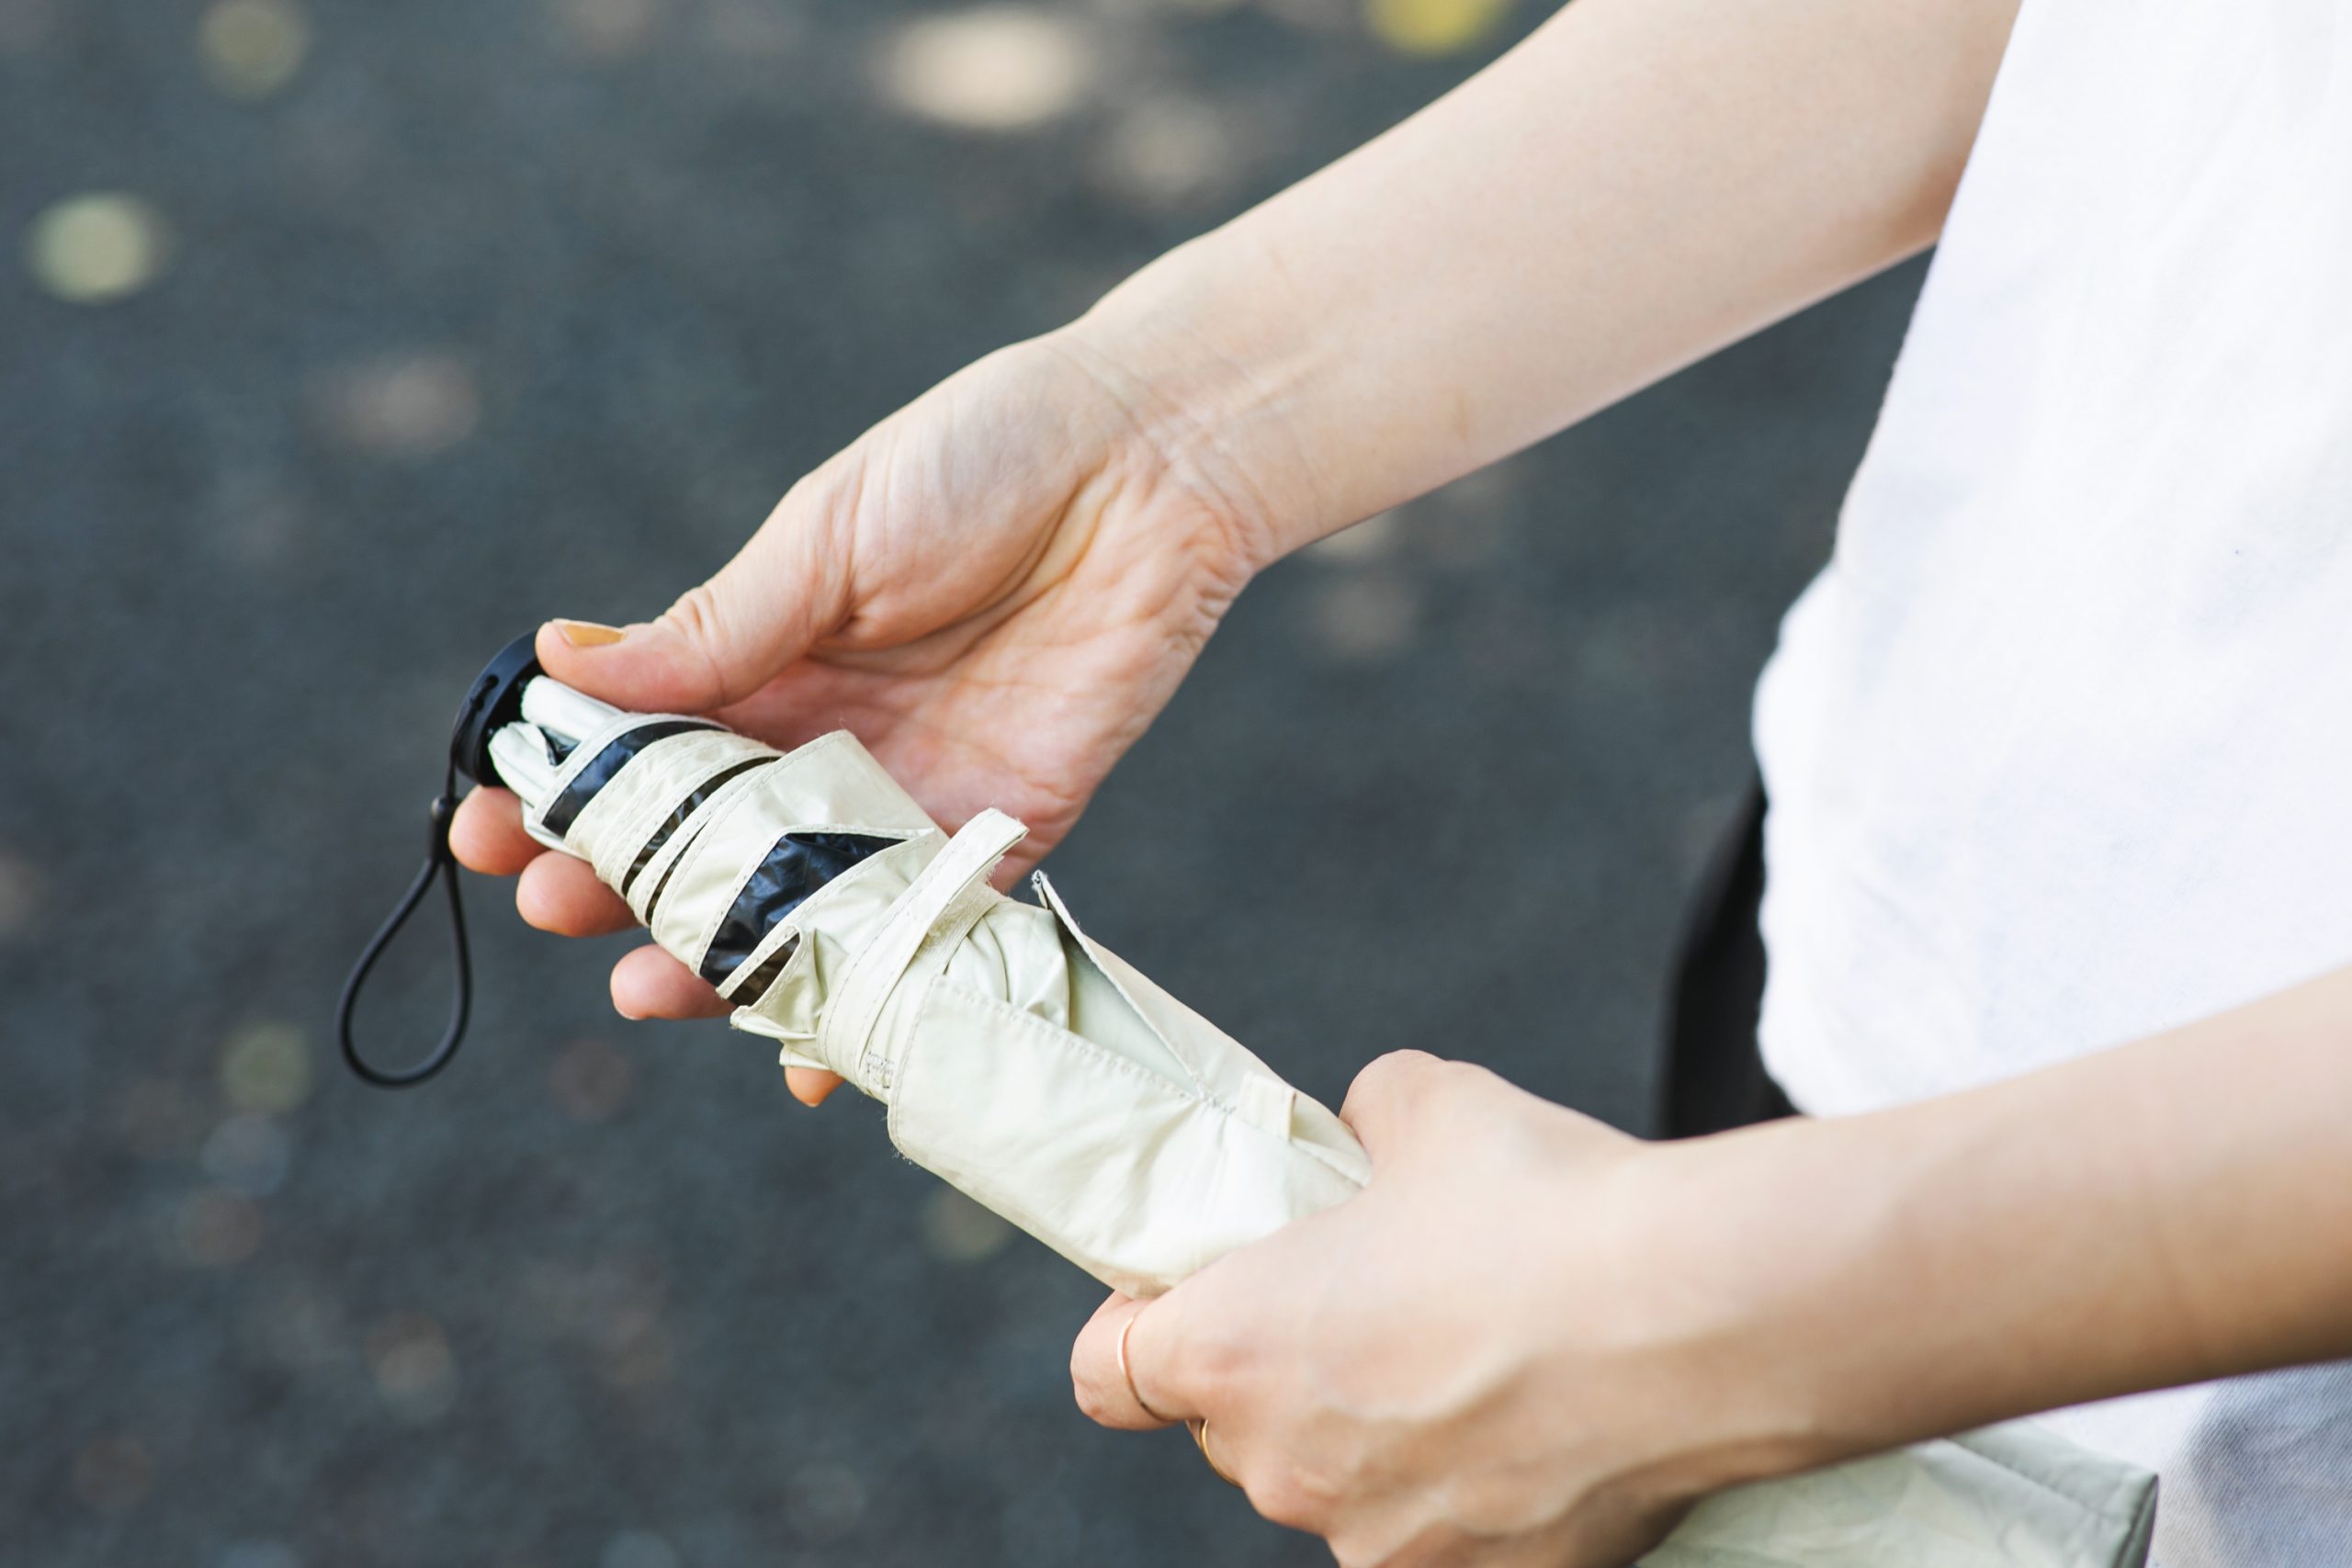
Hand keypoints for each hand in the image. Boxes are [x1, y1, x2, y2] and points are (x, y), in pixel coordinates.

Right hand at [448, 331, 1277, 1101]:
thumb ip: (717, 627)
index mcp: (769, 655)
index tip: (486, 823)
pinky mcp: (1001, 833)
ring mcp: (909, 795)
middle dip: (623, 881)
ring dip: (721, 955)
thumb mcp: (830, 536)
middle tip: (553, 911)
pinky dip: (870, 1000)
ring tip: (647, 988)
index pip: (645, 744)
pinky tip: (803, 1061)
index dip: (566, 788)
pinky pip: (925, 934)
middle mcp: (827, 740)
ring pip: (799, 904)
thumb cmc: (984, 461)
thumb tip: (560, 669)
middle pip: (707, 840)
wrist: (1151, 468)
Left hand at [1069, 1052, 1775, 1567]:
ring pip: (1341, 1481)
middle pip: (1233, 1426)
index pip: (1107, 1371)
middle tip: (1373, 1297)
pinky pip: (1439, 1527)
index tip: (1195, 1285)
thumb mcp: (1431, 1106)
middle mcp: (1283, 1468)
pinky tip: (1542, 1415)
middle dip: (1284, 1367)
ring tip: (1479, 1351)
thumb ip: (1368, 1116)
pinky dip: (1468, 1482)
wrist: (1702, 1322)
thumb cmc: (1544, 1210)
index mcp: (1234, 1349)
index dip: (1138, 1323)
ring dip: (1378, 1429)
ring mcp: (1380, 1542)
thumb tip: (1371, 1131)